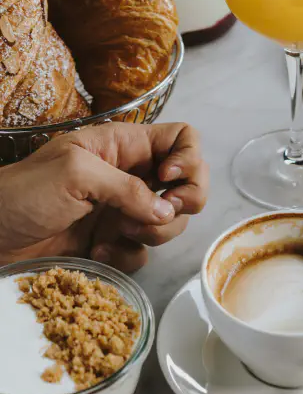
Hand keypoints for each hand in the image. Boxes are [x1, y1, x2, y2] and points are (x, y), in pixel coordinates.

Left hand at [0, 122, 208, 270]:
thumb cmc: (22, 193)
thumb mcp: (75, 175)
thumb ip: (127, 188)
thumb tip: (166, 211)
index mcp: (124, 147)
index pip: (181, 138)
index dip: (188, 157)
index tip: (167, 179)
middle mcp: (131, 176)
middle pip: (188, 182)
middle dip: (185, 200)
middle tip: (162, 212)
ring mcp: (123, 211)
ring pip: (171, 221)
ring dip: (154, 232)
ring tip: (117, 233)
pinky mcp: (112, 242)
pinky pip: (142, 251)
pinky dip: (126, 255)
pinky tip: (96, 252)